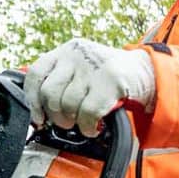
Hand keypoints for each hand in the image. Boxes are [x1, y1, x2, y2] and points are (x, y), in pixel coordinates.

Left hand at [24, 39, 155, 136]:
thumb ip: (60, 81)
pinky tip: (93, 127)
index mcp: (65, 51)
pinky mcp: (110, 81)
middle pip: (49, 93)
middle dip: (55, 115)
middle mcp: (76, 55)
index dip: (32, 100)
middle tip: (66, 122)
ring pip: (68, 105)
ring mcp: (93, 66)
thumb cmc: (108, 76)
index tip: (37, 117)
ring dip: (74, 121)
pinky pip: (87, 113)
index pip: (35, 74)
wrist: (146, 72)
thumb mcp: (80, 68)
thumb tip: (37, 111)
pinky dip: (88, 126)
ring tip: (83, 122)